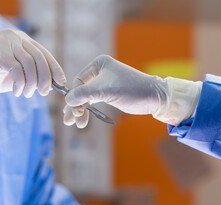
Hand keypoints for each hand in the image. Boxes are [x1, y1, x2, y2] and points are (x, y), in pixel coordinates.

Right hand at [0, 29, 65, 101]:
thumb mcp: (19, 76)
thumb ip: (34, 76)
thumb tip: (54, 84)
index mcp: (22, 41)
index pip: (45, 54)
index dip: (55, 69)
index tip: (61, 83)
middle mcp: (15, 37)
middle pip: (39, 58)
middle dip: (45, 78)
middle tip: (43, 93)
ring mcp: (5, 42)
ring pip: (29, 64)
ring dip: (31, 83)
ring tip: (26, 94)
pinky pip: (16, 69)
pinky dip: (20, 84)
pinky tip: (17, 92)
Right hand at [63, 55, 201, 127]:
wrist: (153, 97)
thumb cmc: (131, 89)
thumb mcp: (106, 90)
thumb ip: (85, 94)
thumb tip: (67, 100)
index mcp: (99, 64)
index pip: (78, 81)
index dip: (74, 97)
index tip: (74, 111)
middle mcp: (100, 71)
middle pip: (80, 90)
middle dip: (75, 106)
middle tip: (69, 121)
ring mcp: (103, 83)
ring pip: (86, 97)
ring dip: (80, 111)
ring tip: (75, 124)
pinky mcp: (108, 93)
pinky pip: (93, 101)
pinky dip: (88, 110)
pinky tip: (83, 120)